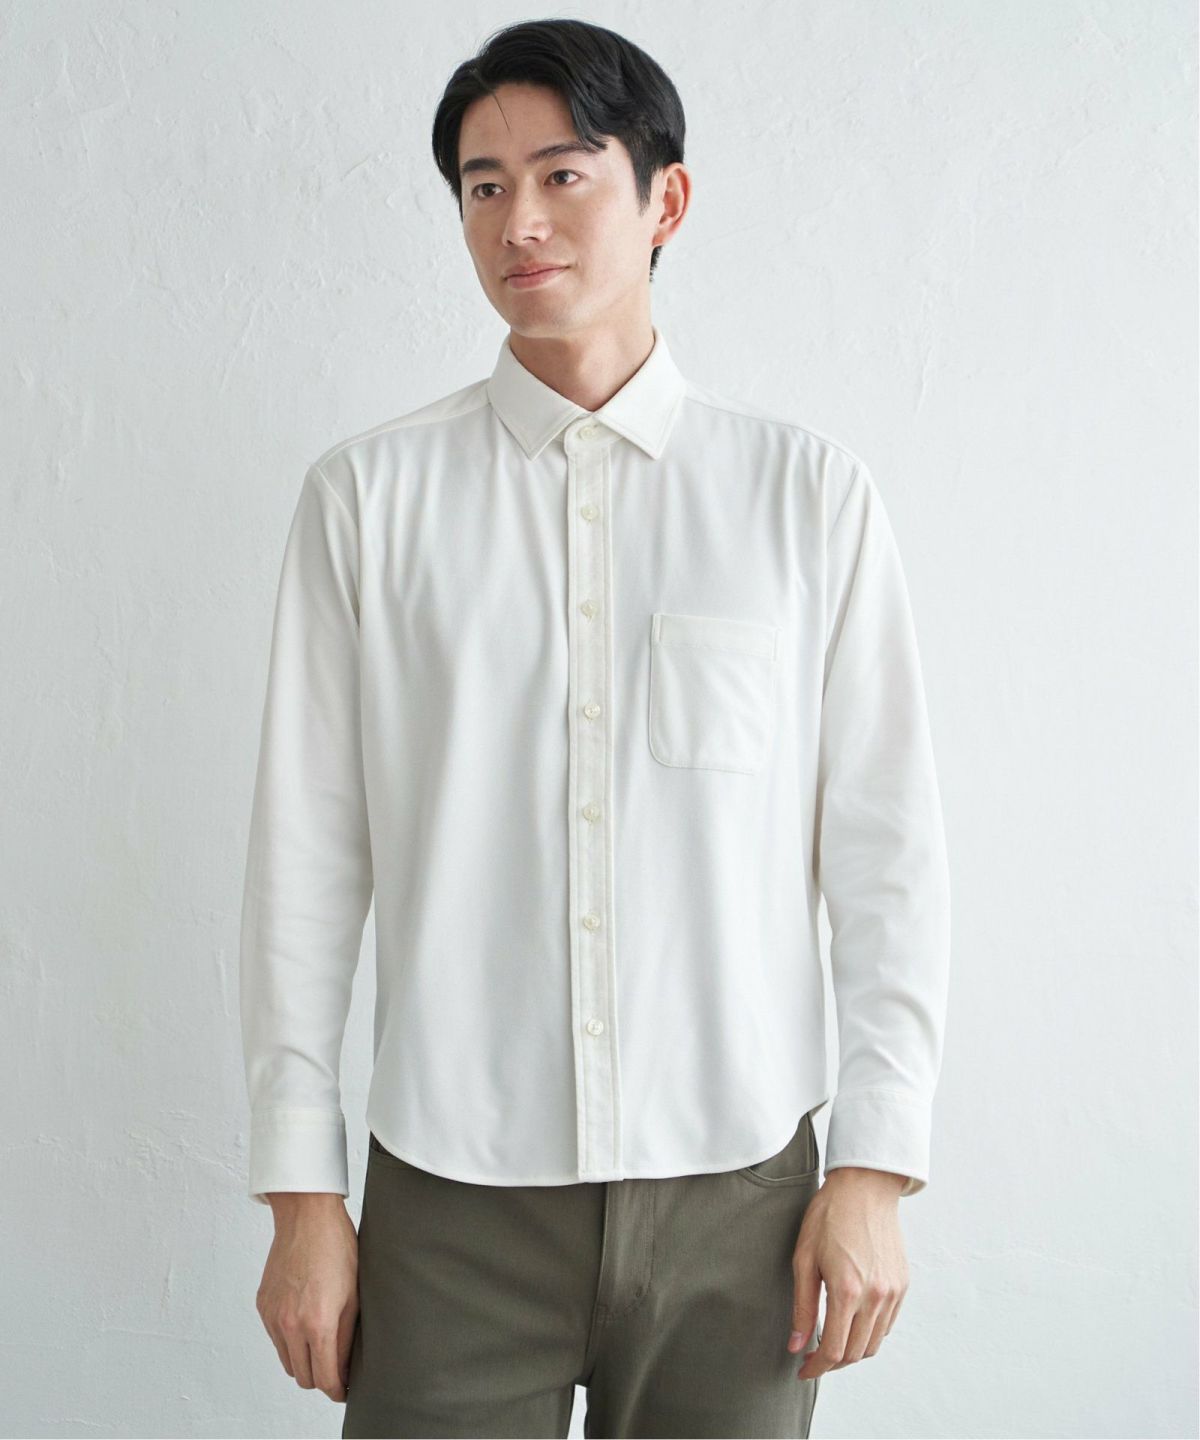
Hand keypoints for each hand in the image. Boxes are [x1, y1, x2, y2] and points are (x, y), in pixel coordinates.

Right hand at [256, 1194, 359, 1402]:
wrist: (307, 1217)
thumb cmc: (337, 1248)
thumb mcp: (354, 1294)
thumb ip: (347, 1337)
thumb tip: (346, 1367)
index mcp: (318, 1324)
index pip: (325, 1378)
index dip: (338, 1390)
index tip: (345, 1390)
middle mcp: (290, 1326)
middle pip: (304, 1377)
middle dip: (321, 1377)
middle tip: (337, 1367)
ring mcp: (273, 1316)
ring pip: (287, 1362)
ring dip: (304, 1361)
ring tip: (322, 1343)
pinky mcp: (263, 1306)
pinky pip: (275, 1339)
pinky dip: (289, 1340)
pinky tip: (304, 1321)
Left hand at [786, 1166, 908, 1379]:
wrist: (865, 1187)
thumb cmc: (829, 1216)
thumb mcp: (804, 1258)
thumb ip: (802, 1306)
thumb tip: (796, 1346)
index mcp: (847, 1290)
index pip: (834, 1350)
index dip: (816, 1367)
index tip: (803, 1370)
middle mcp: (875, 1296)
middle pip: (855, 1353)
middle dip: (832, 1363)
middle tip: (812, 1356)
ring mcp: (893, 1292)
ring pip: (874, 1344)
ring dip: (852, 1351)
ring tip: (831, 1341)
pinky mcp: (902, 1285)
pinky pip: (887, 1324)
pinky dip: (869, 1333)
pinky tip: (852, 1321)